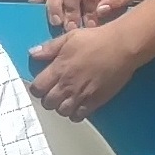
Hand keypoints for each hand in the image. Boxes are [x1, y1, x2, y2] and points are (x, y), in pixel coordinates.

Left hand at [28, 14, 144, 117]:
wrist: (121, 46)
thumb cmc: (95, 39)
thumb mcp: (69, 38)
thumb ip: (49, 48)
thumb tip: (32, 54)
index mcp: (58, 69)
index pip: (36, 89)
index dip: (37, 88)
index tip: (43, 85)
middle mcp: (67, 85)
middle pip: (47, 103)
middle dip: (48, 99)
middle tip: (55, 92)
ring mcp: (81, 95)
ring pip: (61, 112)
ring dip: (61, 107)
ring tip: (67, 99)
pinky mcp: (95, 101)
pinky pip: (79, 116)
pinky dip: (76, 114)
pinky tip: (79, 105)